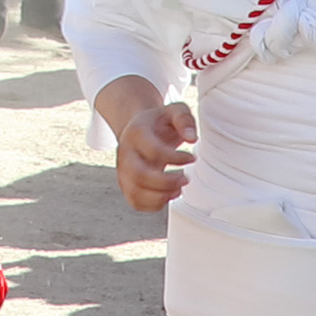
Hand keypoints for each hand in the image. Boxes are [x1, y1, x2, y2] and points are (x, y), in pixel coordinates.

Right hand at [112, 92, 197, 209]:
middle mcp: (125, 153)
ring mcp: (123, 171)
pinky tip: (168, 194)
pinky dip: (154, 205)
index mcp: (136, 132)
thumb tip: (191, 137)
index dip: (176, 158)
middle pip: (139, 175)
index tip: (192, 158)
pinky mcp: (126, 184)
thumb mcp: (173, 111)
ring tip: (177, 188)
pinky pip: (136, 203)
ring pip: (136, 193)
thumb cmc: (159, 123)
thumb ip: (184, 118)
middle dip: (167, 182)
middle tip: (185, 178)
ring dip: (161, 196)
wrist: (138, 128)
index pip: (153, 150)